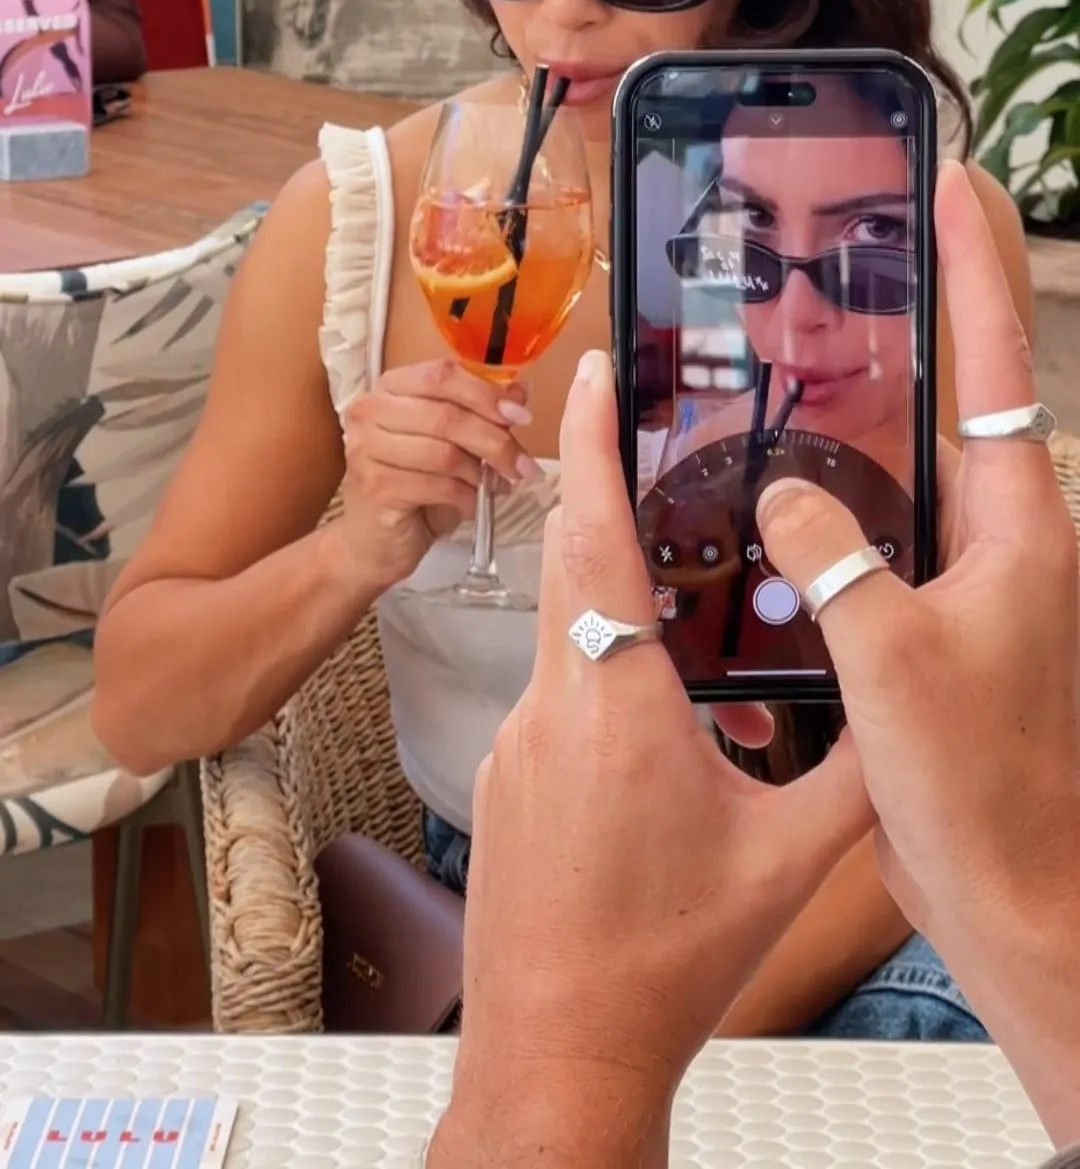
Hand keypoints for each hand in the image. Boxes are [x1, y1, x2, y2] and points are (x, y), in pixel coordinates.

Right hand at [339, 359, 538, 588]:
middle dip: (495, 441)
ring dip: (482, 473)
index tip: (520, 416)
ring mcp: (367, 449)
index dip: (486, 394)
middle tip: (524, 464)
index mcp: (391, 387)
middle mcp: (371, 411)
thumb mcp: (453, 442)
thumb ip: (482, 412)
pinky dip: (466, 497)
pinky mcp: (374, 487)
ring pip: (445, 453)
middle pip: (447, 416)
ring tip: (495, 485)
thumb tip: (520, 390)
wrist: (378, 539)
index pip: (442, 375)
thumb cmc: (415, 484)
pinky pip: (436, 486)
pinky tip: (472, 503)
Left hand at [434, 351, 869, 1166]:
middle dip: (611, 503)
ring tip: (704, 668)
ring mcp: (514, 745)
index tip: (586, 376)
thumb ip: (856, 774)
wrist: (559, 1051)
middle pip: (575, 566)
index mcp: (618, 704)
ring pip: (572, 640)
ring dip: (629, 623)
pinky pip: (558, 701)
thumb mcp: (790, 863)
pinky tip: (664, 755)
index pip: (595, 537)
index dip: (591, 446)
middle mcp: (551, 708)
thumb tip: (898, 711)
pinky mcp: (503, 782)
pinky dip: (607, 691)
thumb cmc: (664, 962)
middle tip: (649, 454)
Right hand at [757, 159, 1079, 1142]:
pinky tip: (784, 496)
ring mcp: (978, 582)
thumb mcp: (889, 659)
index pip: (996, 361)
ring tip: (808, 350)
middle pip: (965, 392)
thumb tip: (789, 491)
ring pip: (919, 465)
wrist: (1022, 905)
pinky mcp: (941, 627)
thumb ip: (832, 559)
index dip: (974, 263)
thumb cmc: (985, 792)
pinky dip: (845, 498)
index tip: (952, 180)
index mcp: (1023, 527)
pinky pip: (887, 535)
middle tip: (867, 240)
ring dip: (875, 407)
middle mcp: (1011, 540)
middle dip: (928, 309)